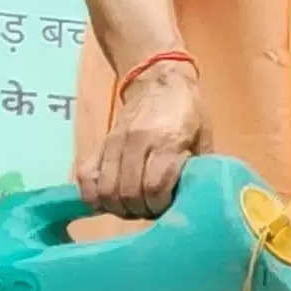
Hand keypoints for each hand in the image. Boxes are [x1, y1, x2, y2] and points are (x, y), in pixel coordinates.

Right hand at [84, 57, 202, 217]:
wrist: (158, 80)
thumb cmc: (187, 112)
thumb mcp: (204, 137)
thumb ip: (200, 170)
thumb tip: (198, 201)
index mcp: (167, 141)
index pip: (154, 186)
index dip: (160, 205)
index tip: (168, 206)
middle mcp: (137, 142)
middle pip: (128, 193)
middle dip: (140, 210)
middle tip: (151, 208)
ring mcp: (114, 143)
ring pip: (106, 190)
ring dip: (119, 207)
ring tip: (133, 206)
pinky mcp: (100, 144)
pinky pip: (85, 176)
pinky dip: (93, 195)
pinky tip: (108, 200)